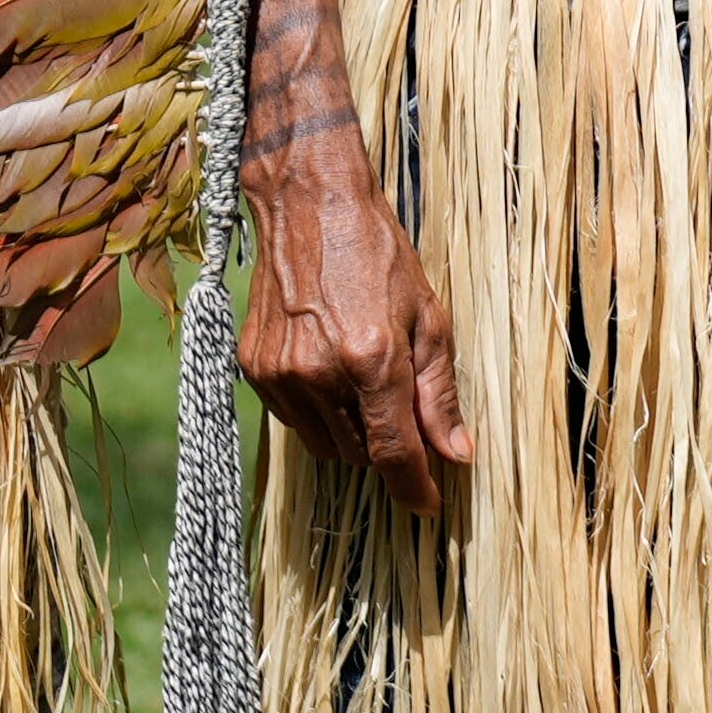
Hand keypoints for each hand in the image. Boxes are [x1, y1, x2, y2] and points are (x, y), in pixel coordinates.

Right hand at [238, 151, 464, 500]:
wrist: (310, 208)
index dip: (415, 488)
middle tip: (401, 407)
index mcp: (371, 359)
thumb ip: (440, 394)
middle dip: (387, 445)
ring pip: (325, 444)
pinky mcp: (253, 368)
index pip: (393, 453)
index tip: (430, 505)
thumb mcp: (429, 319)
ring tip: (363, 380)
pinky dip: (318, 411)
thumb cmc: (379, 257)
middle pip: (360, 454)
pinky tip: (329, 370)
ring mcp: (280, 372)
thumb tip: (458, 455)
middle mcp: (319, 372)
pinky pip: (293, 421)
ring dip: (351, 432)